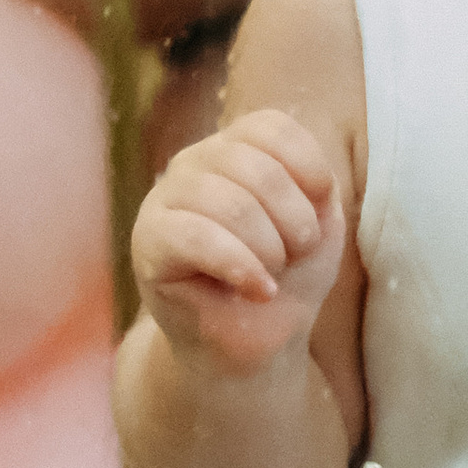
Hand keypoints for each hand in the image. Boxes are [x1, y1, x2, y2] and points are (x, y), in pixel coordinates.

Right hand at [130, 109, 343, 377]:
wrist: (258, 340)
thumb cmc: (287, 275)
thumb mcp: (319, 220)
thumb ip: (315, 183)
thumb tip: (302, 176)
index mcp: (235, 148)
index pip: (270, 127)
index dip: (308, 169)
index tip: (319, 217)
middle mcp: (194, 162)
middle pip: (255, 167)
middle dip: (293, 221)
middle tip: (293, 257)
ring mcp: (165, 198)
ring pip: (228, 203)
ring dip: (269, 248)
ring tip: (272, 276)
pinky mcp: (148, 242)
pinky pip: (196, 237)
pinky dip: (240, 266)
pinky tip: (259, 291)